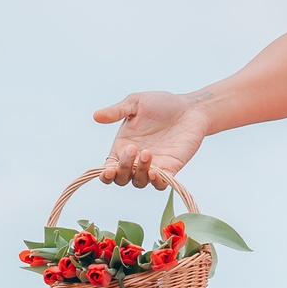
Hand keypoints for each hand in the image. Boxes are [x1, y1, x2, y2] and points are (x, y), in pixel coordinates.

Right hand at [93, 91, 211, 185]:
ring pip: (139, 182)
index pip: (109, 168)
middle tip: (133, 149)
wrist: (190, 108)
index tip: (107, 170)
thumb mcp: (136, 103)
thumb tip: (96, 116)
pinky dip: (156, 182)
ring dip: (139, 172)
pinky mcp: (171, 169)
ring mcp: (153, 166)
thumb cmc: (162, 103)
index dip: (105, 174)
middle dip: (123, 168)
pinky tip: (156, 172)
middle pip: (122, 178)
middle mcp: (136, 160)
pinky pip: (160, 184)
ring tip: (147, 153)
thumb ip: (117, 111)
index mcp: (123, 146)